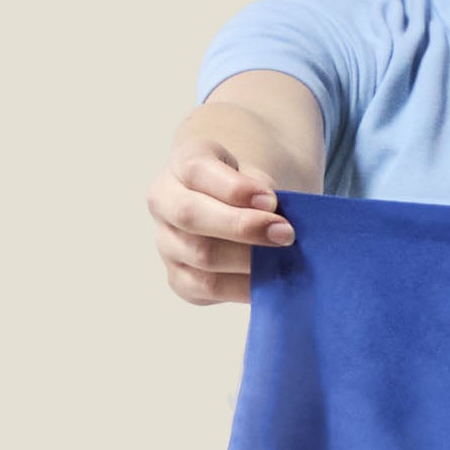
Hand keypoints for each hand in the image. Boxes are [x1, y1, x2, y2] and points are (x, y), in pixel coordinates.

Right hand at [146, 135, 293, 304]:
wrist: (239, 209)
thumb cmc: (251, 188)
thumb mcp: (257, 176)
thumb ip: (264, 194)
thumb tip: (277, 226)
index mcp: (185, 162)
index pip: (197, 170)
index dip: (235, 188)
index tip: (271, 201)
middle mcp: (165, 200)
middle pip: (190, 215)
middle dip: (242, 227)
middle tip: (285, 234)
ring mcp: (166, 241)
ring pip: (199, 255)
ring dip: (246, 259)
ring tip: (282, 258)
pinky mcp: (177, 277)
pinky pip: (204, 287)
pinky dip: (240, 286)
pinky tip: (267, 280)